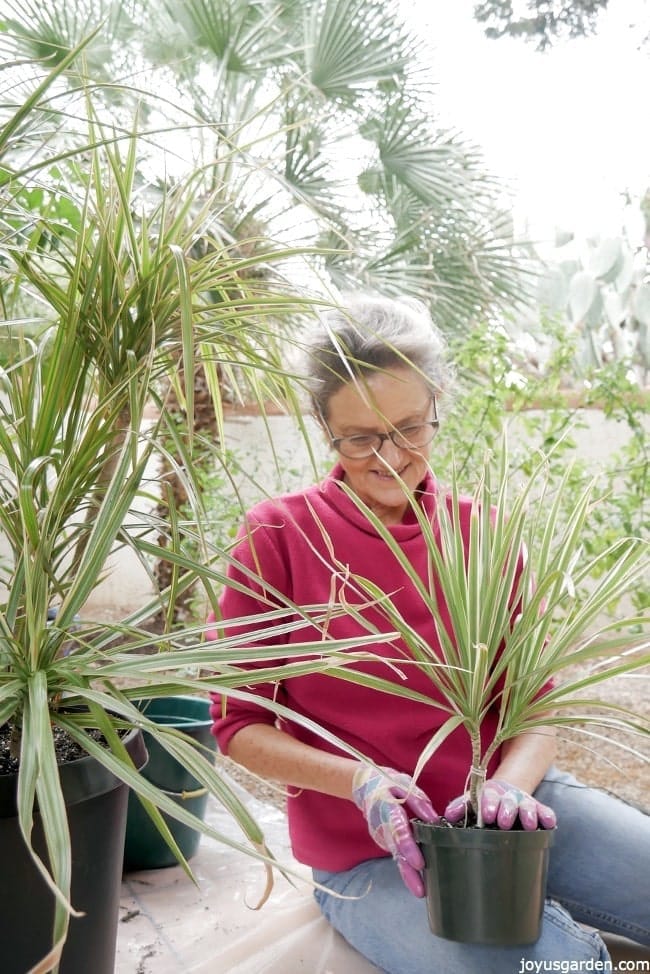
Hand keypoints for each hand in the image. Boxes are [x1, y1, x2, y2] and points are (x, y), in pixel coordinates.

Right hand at [352, 765, 438, 896]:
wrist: (362, 786)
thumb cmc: (385, 783)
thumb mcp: (402, 784)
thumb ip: (418, 802)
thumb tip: (434, 819)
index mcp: (387, 810)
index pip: (398, 831)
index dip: (409, 847)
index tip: (419, 863)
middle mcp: (382, 827)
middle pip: (396, 852)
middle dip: (408, 873)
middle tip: (420, 891)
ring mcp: (380, 835)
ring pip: (396, 857)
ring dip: (407, 874)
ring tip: (420, 890)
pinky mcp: (383, 840)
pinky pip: (395, 853)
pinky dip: (404, 865)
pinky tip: (416, 877)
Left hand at [444, 778, 556, 830]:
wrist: (505, 791)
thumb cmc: (485, 803)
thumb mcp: (472, 802)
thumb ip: (462, 807)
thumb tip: (448, 814)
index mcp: (491, 794)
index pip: (489, 797)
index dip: (488, 804)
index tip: (486, 815)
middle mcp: (508, 796)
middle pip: (509, 801)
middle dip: (507, 810)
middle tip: (504, 822)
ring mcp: (524, 802)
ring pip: (528, 806)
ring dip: (528, 814)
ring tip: (528, 825)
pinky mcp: (538, 809)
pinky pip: (545, 811)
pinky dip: (547, 816)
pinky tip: (550, 823)